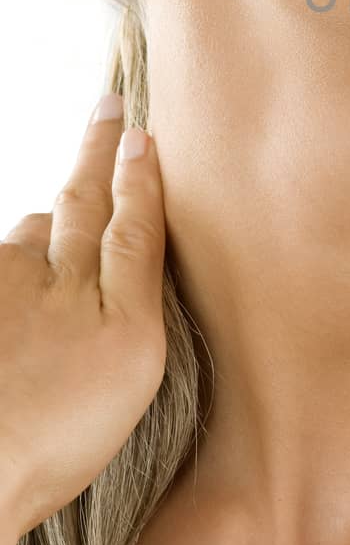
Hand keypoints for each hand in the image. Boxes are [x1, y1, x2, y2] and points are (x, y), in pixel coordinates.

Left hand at [0, 95, 167, 541]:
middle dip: (95, 159)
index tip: (141, 129)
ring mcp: (0, 293)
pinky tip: (18, 297)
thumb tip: (136, 181)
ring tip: (65, 222)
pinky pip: (0, 270)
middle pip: (75, 208)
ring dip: (47, 227)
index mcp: (99, 289)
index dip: (137, 172)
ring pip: (27, 241)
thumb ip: (137, 257)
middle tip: (108, 113)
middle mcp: (44, 275)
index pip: (128, 216)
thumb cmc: (58, 431)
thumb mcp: (133, 352)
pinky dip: (12, 269)